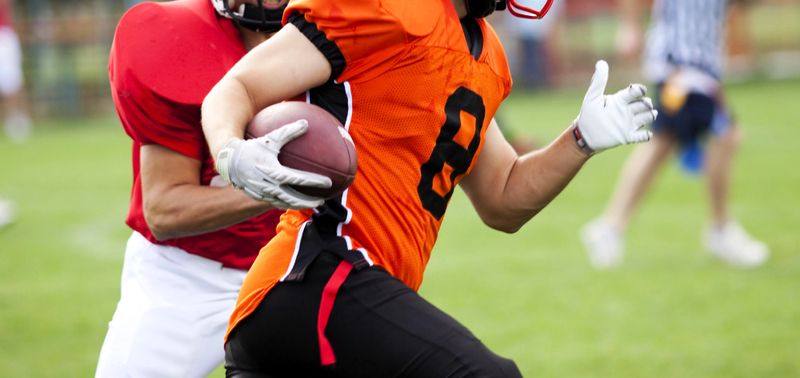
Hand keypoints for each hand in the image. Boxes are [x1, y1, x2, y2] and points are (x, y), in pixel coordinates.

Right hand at [215, 120, 331, 208]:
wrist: (229, 161)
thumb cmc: (252, 148)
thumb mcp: (271, 138)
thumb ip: (289, 131)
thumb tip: (306, 123)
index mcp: (274, 172)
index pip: (298, 179)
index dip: (314, 182)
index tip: (328, 183)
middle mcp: (269, 186)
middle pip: (293, 198)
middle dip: (308, 202)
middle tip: (322, 202)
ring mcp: (263, 193)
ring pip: (285, 203)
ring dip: (299, 205)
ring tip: (311, 205)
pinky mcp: (259, 197)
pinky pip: (276, 203)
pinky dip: (287, 204)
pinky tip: (296, 202)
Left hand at [576, 60, 657, 153]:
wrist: (584, 135)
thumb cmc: (588, 115)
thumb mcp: (592, 97)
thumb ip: (598, 81)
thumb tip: (601, 62)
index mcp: (620, 100)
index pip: (635, 92)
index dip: (639, 90)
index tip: (638, 90)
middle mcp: (627, 111)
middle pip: (645, 104)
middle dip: (647, 103)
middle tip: (645, 105)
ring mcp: (628, 124)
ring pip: (647, 117)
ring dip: (651, 115)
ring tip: (650, 115)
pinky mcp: (627, 136)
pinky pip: (642, 136)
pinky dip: (646, 135)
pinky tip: (647, 134)